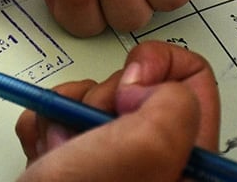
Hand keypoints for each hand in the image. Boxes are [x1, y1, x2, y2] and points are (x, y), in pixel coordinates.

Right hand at [14, 41, 219, 181]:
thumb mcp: (141, 157)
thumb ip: (171, 108)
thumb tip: (147, 84)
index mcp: (190, 166)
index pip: (193, 81)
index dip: (155, 71)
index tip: (126, 91)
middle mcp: (156, 163)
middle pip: (134, 87)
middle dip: (98, 101)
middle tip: (86, 134)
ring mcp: (115, 164)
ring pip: (91, 100)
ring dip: (63, 114)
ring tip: (58, 152)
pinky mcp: (79, 163)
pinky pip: (61, 116)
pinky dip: (44, 126)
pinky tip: (44, 155)